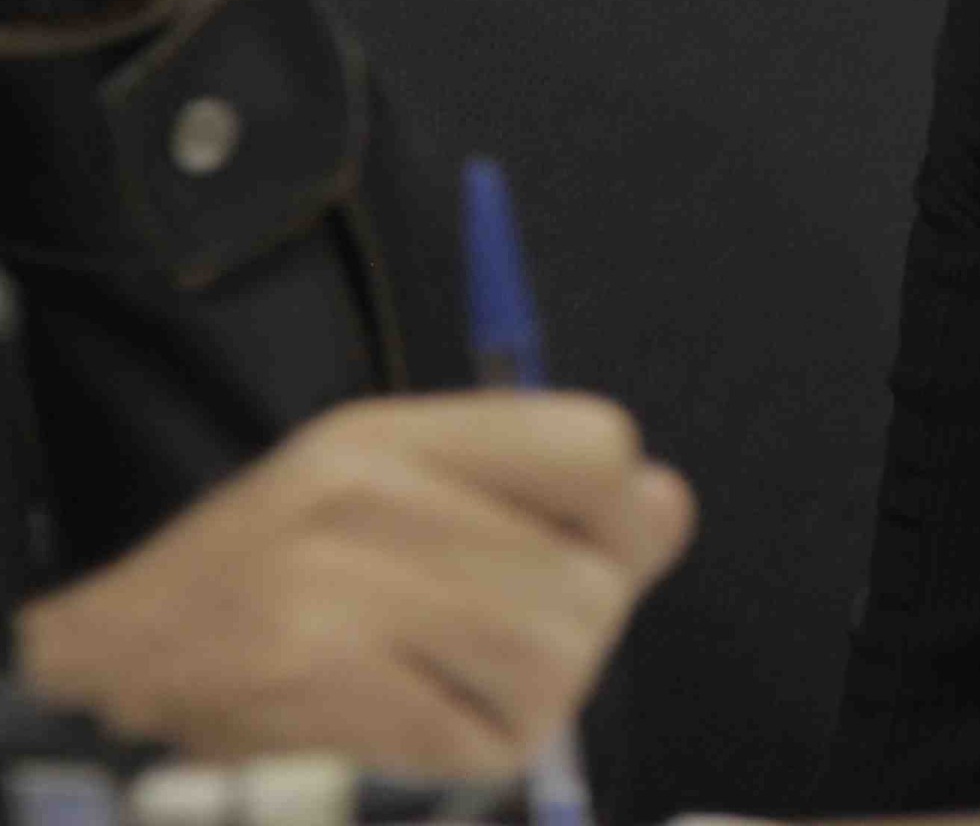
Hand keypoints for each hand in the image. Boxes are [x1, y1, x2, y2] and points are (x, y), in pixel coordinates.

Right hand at [14, 393, 695, 772]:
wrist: (110, 672)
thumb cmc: (263, 589)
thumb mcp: (380, 498)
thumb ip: (531, 495)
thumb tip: (664, 506)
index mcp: (391, 436)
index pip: (596, 445)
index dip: (615, 517)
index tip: (582, 556)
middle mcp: (367, 494)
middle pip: (589, 580)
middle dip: (569, 639)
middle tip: (490, 652)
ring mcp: (336, 587)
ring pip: (553, 661)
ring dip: (524, 703)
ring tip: (452, 691)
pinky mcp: (317, 680)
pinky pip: (479, 735)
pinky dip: (464, 748)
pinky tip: (408, 728)